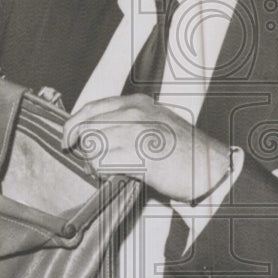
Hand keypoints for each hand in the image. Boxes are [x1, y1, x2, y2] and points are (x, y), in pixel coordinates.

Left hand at [62, 94, 231, 201]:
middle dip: (83, 147)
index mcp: (136, 103)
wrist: (209, 166)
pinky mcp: (140, 156)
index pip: (90, 108)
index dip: (73, 126)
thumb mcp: (153, 122)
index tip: (68, 140)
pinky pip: (104, 164)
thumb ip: (125, 121)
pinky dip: (103, 172)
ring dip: (94, 162)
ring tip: (108, 169)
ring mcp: (137, 134)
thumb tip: (91, 132)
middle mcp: (135, 113)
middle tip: (90, 161)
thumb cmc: (181, 149)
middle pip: (87, 128)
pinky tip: (116, 174)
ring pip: (93, 147)